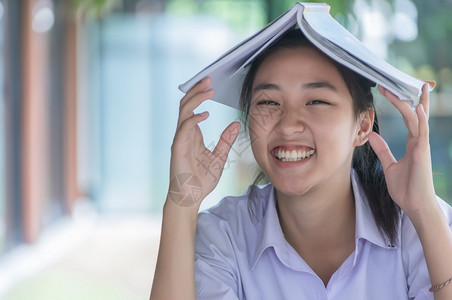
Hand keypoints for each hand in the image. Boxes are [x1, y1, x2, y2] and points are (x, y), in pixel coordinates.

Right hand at [168, 77, 240, 206]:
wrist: (190, 198)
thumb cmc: (201, 180)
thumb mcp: (218, 157)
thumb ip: (226, 140)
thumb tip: (236, 124)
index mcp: (192, 134)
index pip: (192, 107)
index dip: (199, 94)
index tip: (212, 84)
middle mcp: (184, 134)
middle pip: (186, 104)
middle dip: (196, 90)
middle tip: (209, 79)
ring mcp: (179, 140)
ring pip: (183, 111)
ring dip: (195, 98)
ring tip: (208, 90)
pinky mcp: (178, 148)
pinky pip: (184, 129)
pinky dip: (194, 119)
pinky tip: (205, 114)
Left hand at [368, 84, 436, 219]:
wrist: (414, 206)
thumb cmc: (405, 188)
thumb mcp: (389, 165)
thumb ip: (382, 150)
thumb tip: (372, 135)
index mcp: (413, 143)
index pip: (408, 118)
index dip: (400, 103)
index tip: (388, 90)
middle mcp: (420, 142)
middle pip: (414, 114)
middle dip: (403, 98)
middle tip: (389, 84)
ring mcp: (422, 147)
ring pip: (419, 120)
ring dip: (413, 103)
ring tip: (413, 86)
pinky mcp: (422, 154)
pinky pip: (422, 133)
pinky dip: (421, 120)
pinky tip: (417, 108)